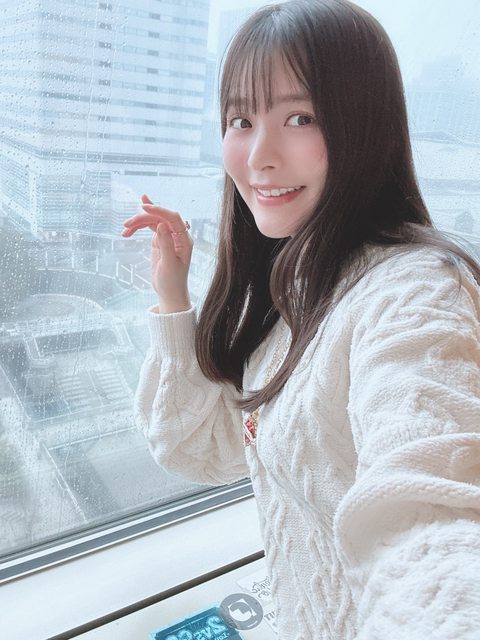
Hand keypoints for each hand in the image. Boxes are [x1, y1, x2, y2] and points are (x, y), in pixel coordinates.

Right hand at [121, 194, 192, 310]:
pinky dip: (138, 228)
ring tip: (124, 228)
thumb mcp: (169, 264)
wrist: (169, 293)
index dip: (159, 209)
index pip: (173, 217)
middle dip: (143, 218)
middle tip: (127, 224)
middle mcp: (178, 235)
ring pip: (152, 221)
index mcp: (184, 239)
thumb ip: (166, 243)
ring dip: (138, 222)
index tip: (143, 207)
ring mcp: (168, 236)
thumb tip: (161, 224)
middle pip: (160, 217)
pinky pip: (148, 228)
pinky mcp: (159, 241)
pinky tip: (127, 230)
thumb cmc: (173, 281)